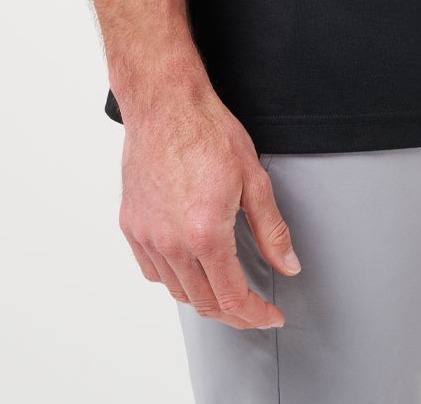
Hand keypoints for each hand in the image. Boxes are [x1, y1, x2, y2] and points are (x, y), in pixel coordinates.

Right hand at [118, 87, 301, 329]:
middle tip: (253, 309)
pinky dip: (173, 279)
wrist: (165, 103)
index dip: (255, 315)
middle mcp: (172, 242)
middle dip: (234, 313)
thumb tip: (288, 264)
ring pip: (177, 291)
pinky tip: (189, 268)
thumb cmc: (206, 131)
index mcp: (205, 234)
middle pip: (204, 302)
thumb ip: (271, 230)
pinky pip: (152, 270)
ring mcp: (147, 235)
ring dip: (204, 298)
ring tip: (224, 289)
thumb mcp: (253, 178)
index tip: (269, 316)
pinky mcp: (132, 225)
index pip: (232, 298)